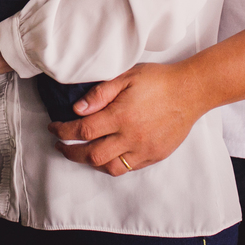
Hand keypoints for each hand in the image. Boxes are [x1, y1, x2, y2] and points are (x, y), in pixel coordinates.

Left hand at [48, 62, 207, 175]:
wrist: (190, 91)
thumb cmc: (158, 80)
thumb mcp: (126, 76)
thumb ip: (100, 93)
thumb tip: (77, 109)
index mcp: (120, 116)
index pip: (83, 131)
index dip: (63, 132)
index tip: (54, 128)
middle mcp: (131, 137)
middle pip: (92, 155)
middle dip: (71, 152)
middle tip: (61, 145)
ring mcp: (143, 149)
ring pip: (110, 167)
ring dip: (91, 162)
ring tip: (82, 153)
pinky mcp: (155, 155)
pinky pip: (129, 168)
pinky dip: (113, 165)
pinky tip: (107, 155)